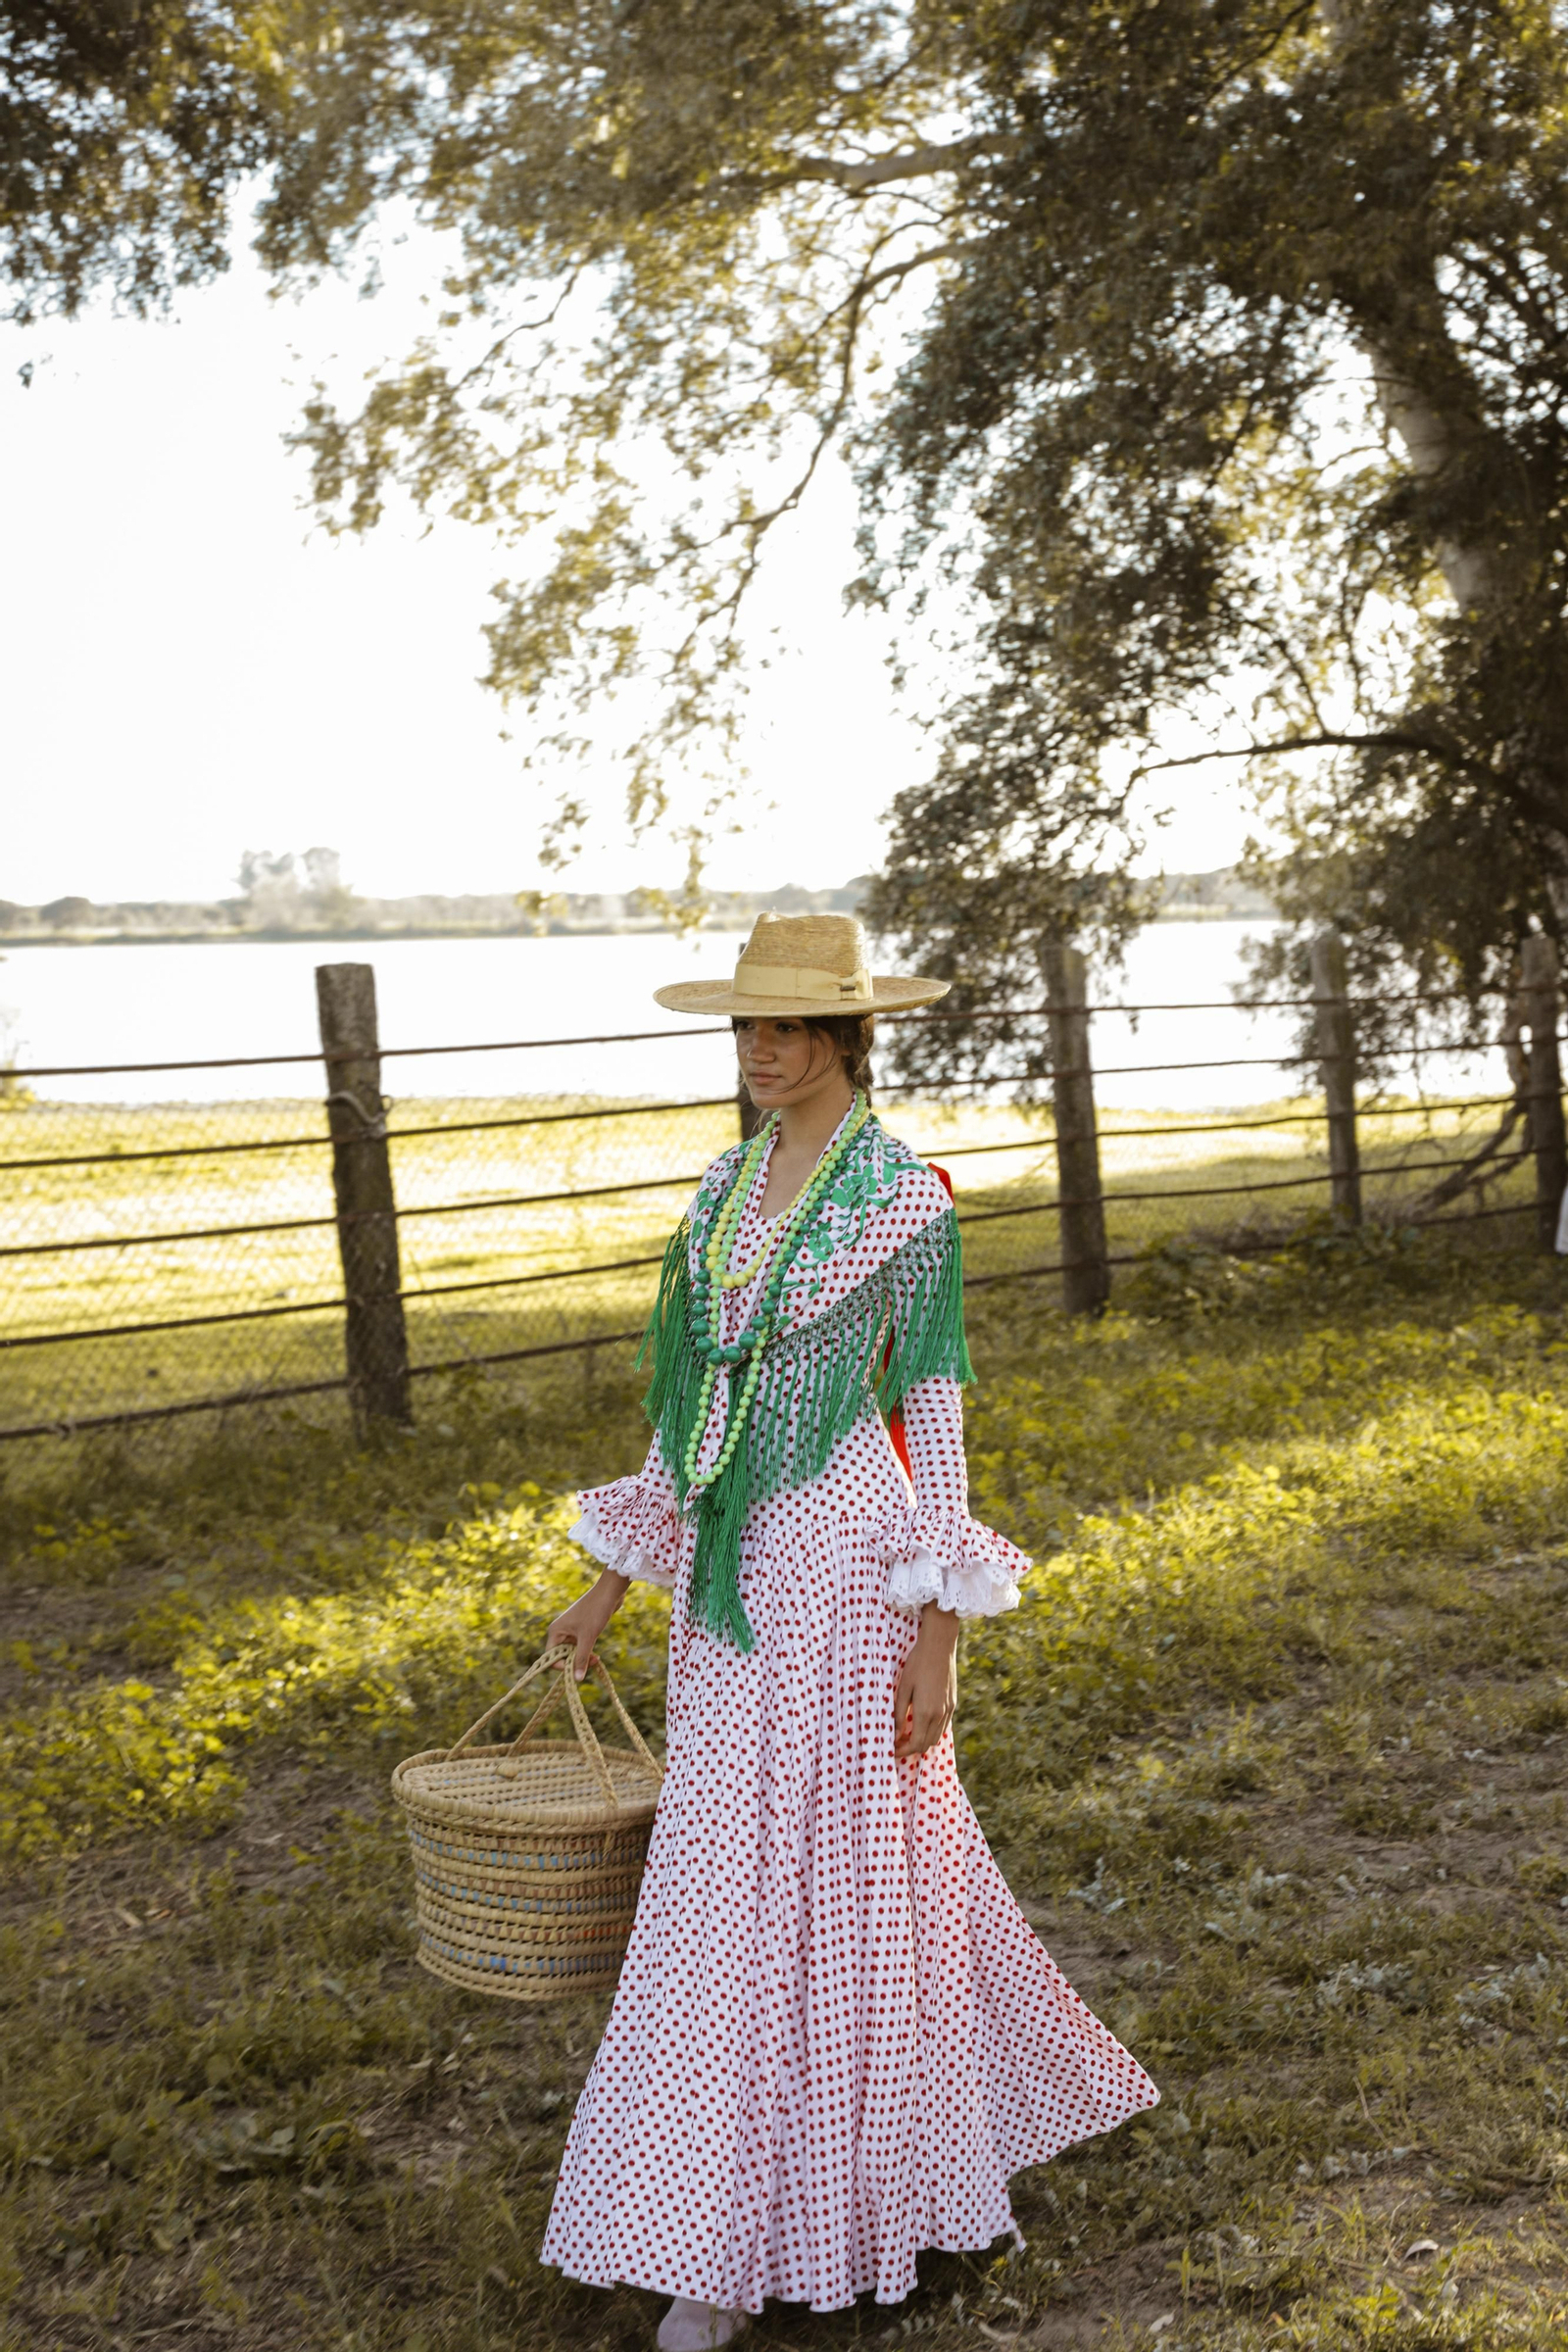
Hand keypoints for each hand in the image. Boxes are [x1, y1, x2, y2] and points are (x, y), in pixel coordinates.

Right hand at [547, 1569, 629, 1681]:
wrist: (609, 1593)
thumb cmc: (595, 1611)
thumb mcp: (588, 1637)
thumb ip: (582, 1658)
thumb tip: (577, 1679)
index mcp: (555, 1631)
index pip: (551, 1656)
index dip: (561, 1666)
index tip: (576, 1669)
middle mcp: (560, 1631)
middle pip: (562, 1656)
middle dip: (575, 1662)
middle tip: (591, 1664)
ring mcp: (571, 1631)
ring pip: (572, 1652)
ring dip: (583, 1658)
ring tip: (596, 1660)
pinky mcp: (581, 1630)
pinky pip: (580, 1647)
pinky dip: (587, 1653)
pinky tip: (596, 1656)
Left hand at [892, 1605, 958, 1758]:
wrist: (939, 1646)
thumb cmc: (917, 1664)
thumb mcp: (903, 1688)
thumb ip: (899, 1714)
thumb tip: (895, 1735)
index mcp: (925, 1712)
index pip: (915, 1744)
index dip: (902, 1751)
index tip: (892, 1749)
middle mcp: (939, 1715)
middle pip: (926, 1744)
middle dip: (910, 1748)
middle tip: (897, 1742)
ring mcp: (948, 1710)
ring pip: (936, 1737)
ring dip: (922, 1741)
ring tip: (907, 1733)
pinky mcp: (953, 1704)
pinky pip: (943, 1726)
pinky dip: (931, 1731)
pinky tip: (921, 1722)